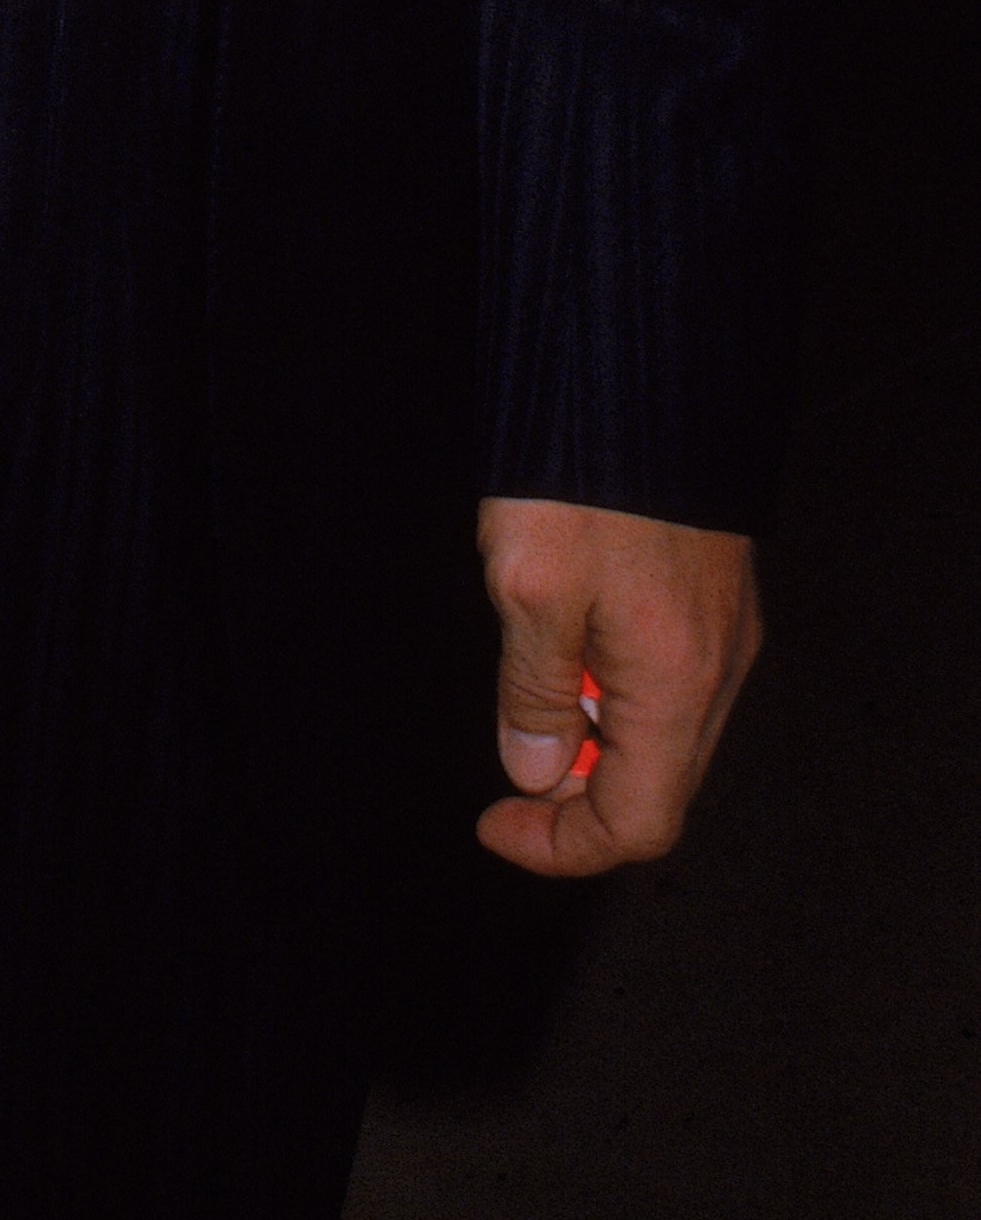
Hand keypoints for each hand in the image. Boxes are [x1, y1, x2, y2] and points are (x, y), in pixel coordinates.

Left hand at [475, 495, 758, 878]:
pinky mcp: (712, 596)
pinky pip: (667, 682)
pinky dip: (611, 693)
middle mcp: (717, 671)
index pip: (639, 824)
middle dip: (577, 799)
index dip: (563, 846)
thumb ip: (533, 693)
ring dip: (593, 741)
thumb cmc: (582, 476)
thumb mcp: (527, 587)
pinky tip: (564, 642)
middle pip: (657, 788)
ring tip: (526, 689)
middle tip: (505, 768)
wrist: (638, 373)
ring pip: (663, 734)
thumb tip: (535, 772)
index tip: (496, 824)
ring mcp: (724, 632)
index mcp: (676, 685)